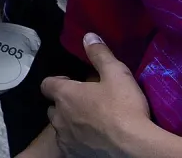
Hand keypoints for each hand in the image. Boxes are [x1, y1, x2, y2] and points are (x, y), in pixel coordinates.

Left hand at [42, 34, 152, 157]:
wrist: (134, 146)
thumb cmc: (124, 107)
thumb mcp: (116, 73)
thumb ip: (100, 54)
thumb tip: (88, 36)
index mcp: (65, 94)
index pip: (47, 84)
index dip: (57, 82)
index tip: (71, 83)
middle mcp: (59, 116)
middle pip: (53, 107)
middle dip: (63, 104)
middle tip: (83, 103)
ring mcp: (65, 137)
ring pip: (60, 127)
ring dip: (69, 123)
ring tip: (89, 122)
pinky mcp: (74, 154)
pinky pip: (69, 145)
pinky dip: (76, 141)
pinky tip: (92, 140)